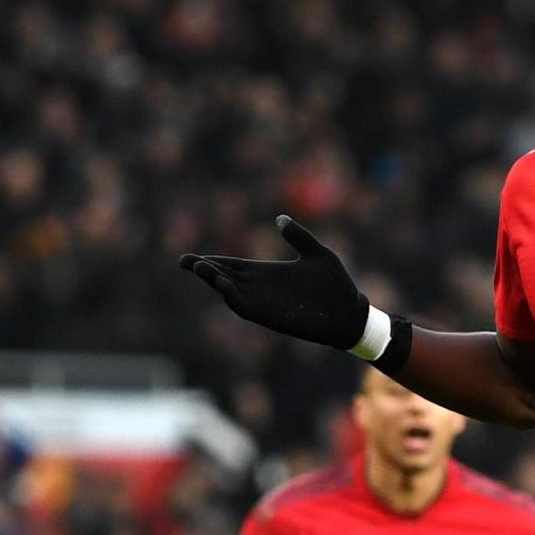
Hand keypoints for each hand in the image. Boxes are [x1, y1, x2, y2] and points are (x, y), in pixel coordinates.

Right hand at [181, 217, 370, 349]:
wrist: (350, 313)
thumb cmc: (336, 286)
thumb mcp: (317, 253)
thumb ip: (298, 236)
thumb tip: (280, 219)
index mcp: (268, 273)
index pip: (233, 266)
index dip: (213, 261)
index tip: (191, 258)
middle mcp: (262, 289)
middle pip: (226, 278)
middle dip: (205, 270)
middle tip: (184, 261)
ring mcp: (266, 303)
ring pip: (232, 292)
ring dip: (216, 281)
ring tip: (199, 267)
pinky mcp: (273, 316)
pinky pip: (247, 307)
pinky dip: (233, 296)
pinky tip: (224, 284)